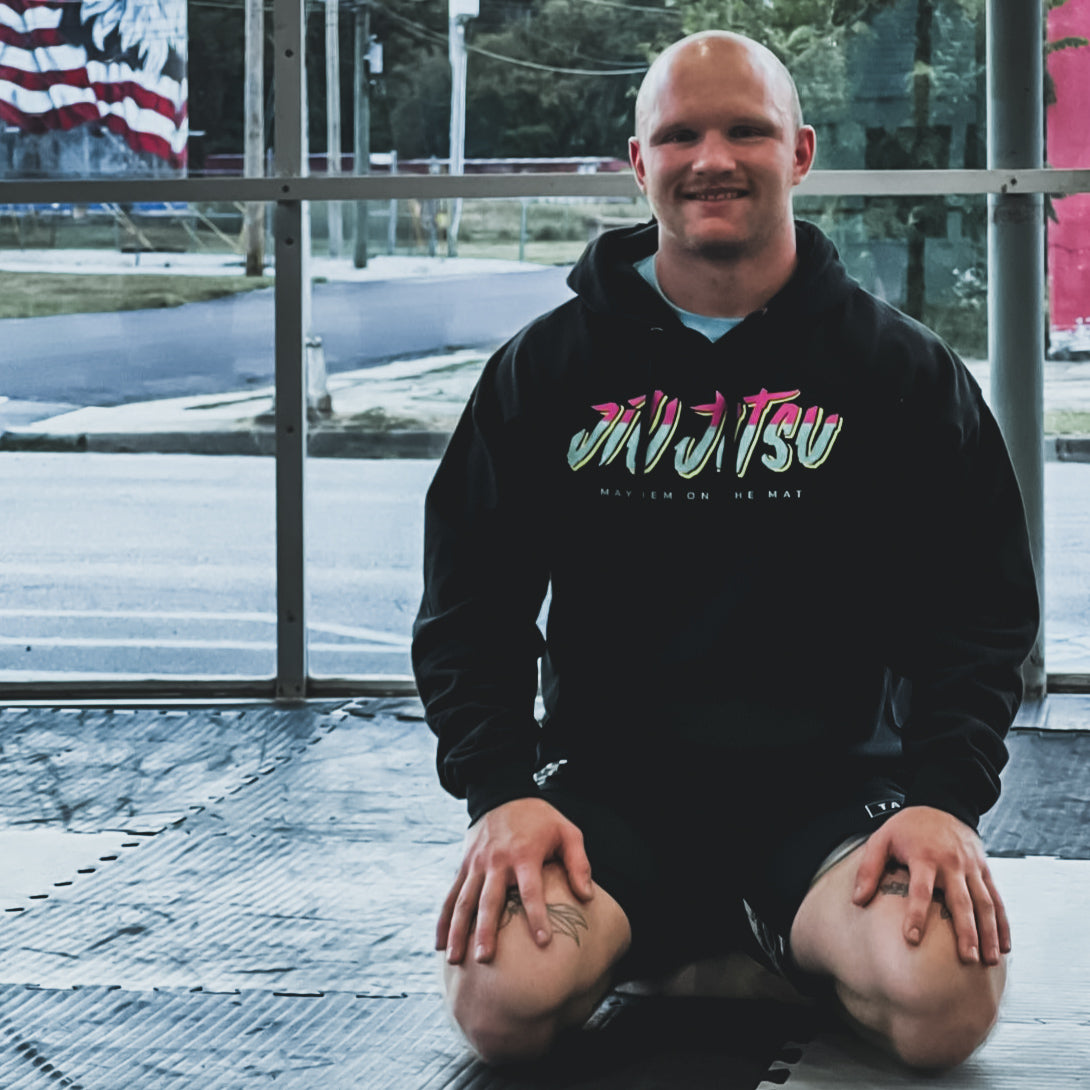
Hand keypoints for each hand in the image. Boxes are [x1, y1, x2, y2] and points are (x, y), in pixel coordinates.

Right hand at [438, 797, 592, 965]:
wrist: (502, 793)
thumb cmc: (540, 818)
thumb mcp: (567, 831)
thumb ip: (578, 863)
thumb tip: (587, 897)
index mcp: (524, 854)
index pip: (531, 890)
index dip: (537, 916)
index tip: (542, 942)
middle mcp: (497, 861)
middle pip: (489, 899)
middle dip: (486, 930)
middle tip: (485, 959)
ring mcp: (477, 863)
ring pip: (464, 901)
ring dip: (458, 931)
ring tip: (454, 960)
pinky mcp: (464, 865)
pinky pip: (451, 894)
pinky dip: (444, 919)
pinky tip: (439, 943)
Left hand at [851, 805, 1009, 966]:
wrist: (943, 804)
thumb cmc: (908, 827)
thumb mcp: (882, 839)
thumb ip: (869, 869)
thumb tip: (858, 901)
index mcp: (924, 856)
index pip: (921, 890)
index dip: (916, 915)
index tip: (912, 939)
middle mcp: (951, 863)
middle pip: (961, 901)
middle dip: (966, 931)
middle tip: (967, 959)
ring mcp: (971, 867)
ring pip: (985, 903)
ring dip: (989, 932)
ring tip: (989, 961)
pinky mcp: (985, 869)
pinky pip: (997, 898)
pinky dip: (1003, 923)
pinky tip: (1005, 946)